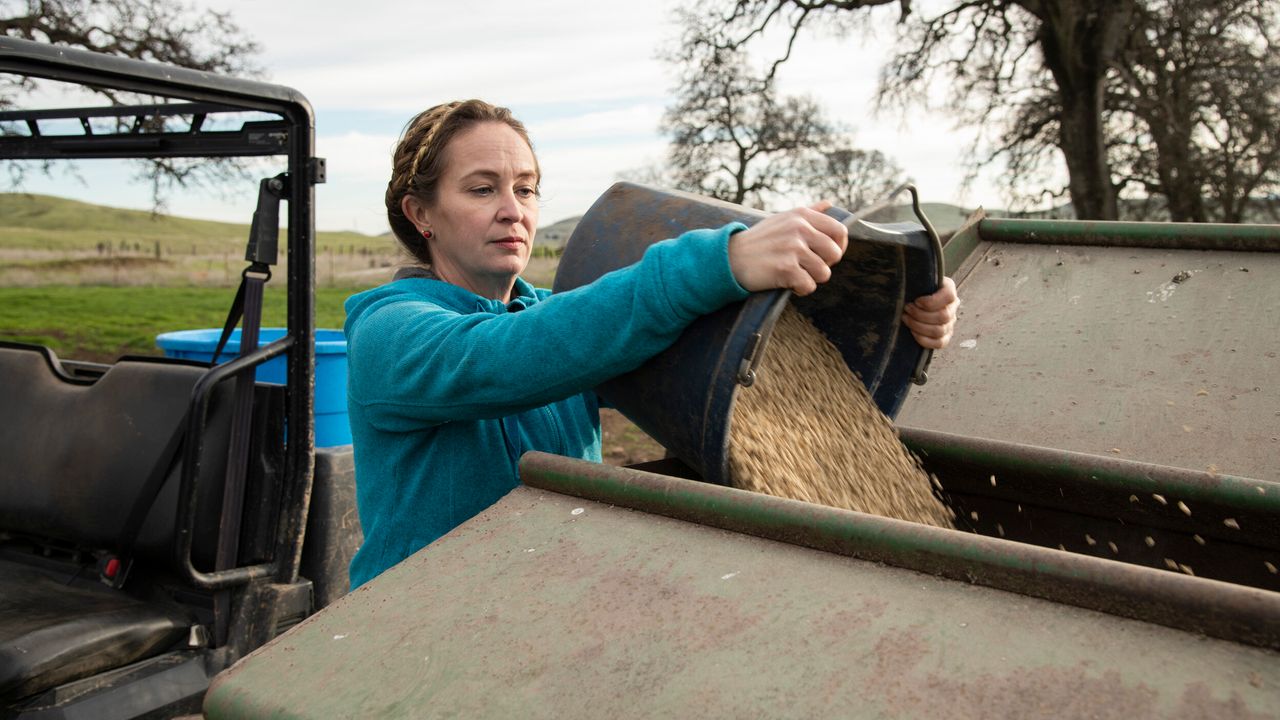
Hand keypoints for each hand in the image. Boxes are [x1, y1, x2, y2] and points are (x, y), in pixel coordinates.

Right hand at [727, 202, 848, 295]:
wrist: (730, 258)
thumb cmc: (758, 241)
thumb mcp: (782, 219)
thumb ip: (808, 212)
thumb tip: (829, 204)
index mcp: (802, 215)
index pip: (839, 231)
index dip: (839, 247)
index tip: (827, 256)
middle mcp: (799, 228)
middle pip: (835, 254)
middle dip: (824, 265)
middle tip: (807, 268)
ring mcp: (793, 248)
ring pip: (824, 273)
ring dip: (811, 279)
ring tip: (794, 274)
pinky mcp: (786, 268)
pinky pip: (809, 286)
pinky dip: (799, 289)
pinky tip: (787, 283)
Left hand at [902, 276, 958, 348]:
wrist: (910, 299)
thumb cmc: (911, 288)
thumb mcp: (915, 279)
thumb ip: (915, 279)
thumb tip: (908, 282)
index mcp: (948, 288)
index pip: (949, 296)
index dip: (931, 301)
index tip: (916, 301)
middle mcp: (952, 306)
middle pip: (943, 316)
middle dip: (920, 315)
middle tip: (906, 309)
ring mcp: (950, 323)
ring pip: (939, 331)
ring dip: (918, 326)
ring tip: (906, 319)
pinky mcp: (945, 336)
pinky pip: (939, 343)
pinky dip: (924, 340)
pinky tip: (912, 332)